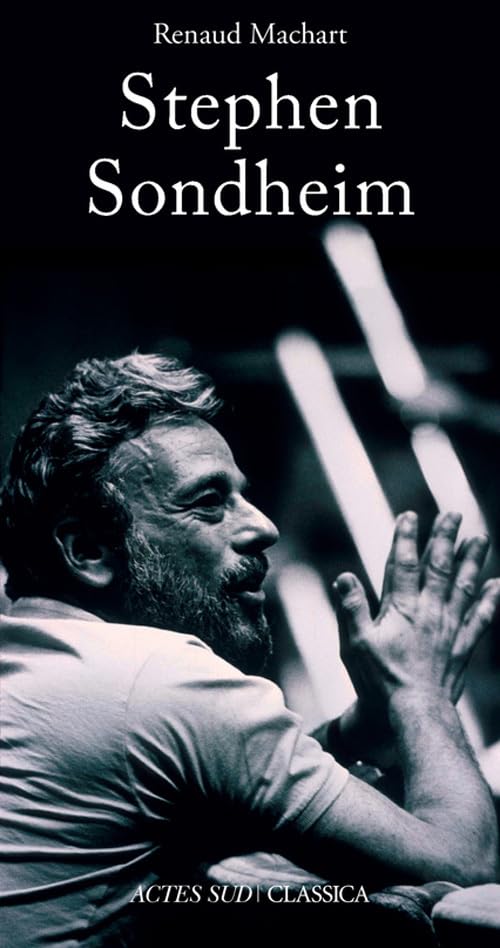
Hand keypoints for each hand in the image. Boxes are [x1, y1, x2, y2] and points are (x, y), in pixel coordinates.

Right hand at [333, 511, 499, 762]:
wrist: (415, 713)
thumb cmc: (380, 681)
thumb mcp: (354, 644)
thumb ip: (351, 608)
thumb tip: (343, 575)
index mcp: (401, 608)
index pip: (404, 564)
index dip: (406, 538)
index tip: (410, 516)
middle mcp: (429, 611)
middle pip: (439, 567)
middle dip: (445, 538)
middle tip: (454, 515)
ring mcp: (449, 628)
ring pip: (464, 586)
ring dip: (472, 561)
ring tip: (480, 539)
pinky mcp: (462, 647)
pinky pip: (480, 619)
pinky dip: (490, 601)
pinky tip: (497, 585)